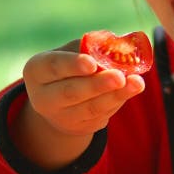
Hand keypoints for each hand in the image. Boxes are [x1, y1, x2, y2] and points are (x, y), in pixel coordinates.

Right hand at [21, 39, 145, 136]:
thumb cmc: (72, 65)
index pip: (53, 66)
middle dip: (97, 84)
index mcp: (37, 70)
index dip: (73, 65)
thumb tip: (119, 45)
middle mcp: (43, 97)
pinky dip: (118, 100)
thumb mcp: (74, 51)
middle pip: (71, 92)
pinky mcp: (80, 127)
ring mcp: (61, 116)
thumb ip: (92, 46)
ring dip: (116, 95)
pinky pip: (102, 114)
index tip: (92, 62)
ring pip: (90, 107)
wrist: (62, 99)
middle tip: (119, 76)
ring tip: (136, 83)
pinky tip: (132, 89)